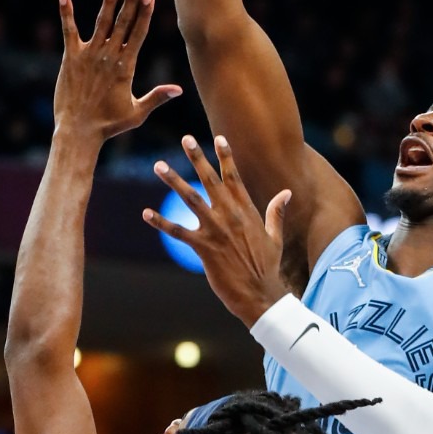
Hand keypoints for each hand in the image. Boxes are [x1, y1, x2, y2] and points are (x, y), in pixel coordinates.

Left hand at [54, 0, 180, 144]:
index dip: (145, 13)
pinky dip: (66, 14)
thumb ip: (157, 97)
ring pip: (102, 22)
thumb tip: (180, 90)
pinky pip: (69, 31)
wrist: (79, 131)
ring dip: (109, 1)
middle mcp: (109, 56)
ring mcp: (89, 55)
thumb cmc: (109, 124)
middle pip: (124, 22)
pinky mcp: (70, 58)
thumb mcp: (137, 112)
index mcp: (126, 67)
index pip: (139, 34)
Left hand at [144, 134, 289, 325]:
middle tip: (185, 139)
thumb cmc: (268, 267)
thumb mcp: (275, 236)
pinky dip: (161, 223)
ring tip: (159, 165)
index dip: (226, 157)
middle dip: (197, 158)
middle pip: (210, 180)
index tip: (218, 138)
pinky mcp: (204, 248)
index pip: (234, 178)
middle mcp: (230, 216)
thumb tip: (286, 193)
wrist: (260, 294)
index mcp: (247, 211)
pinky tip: (146, 213)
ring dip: (174, 181)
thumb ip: (276, 212)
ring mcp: (216, 231)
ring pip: (191, 199)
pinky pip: (178, 232)